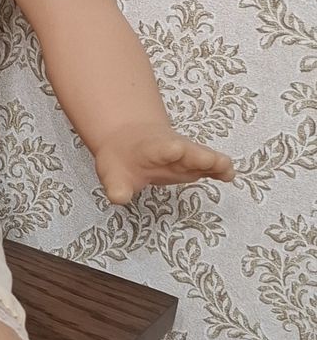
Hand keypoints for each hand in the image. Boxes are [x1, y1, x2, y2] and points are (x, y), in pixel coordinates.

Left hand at [94, 123, 235, 204]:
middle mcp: (174, 149)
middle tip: (213, 162)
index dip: (169, 149)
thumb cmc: (121, 159)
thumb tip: (118, 198)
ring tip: (227, 172)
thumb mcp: (112, 173)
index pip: (162, 148)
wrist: (128, 141)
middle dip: (200, 156)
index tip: (176, 150)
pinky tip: (229, 176)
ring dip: (215, 164)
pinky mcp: (195, 165)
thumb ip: (117, 187)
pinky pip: (211, 167)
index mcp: (152, 149)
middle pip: (189, 151)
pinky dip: (220, 171)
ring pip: (204, 158)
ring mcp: (186, 156)